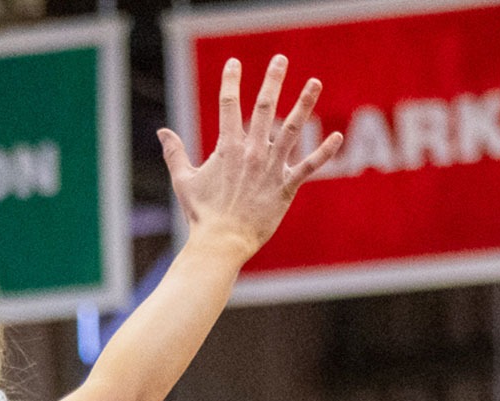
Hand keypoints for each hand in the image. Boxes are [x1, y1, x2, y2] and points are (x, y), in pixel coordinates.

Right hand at [158, 55, 344, 262]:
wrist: (221, 241)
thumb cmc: (201, 213)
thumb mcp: (184, 180)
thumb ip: (174, 153)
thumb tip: (162, 131)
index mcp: (227, 148)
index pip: (228, 106)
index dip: (230, 81)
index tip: (234, 63)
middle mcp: (252, 151)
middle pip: (264, 108)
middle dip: (272, 81)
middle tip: (280, 59)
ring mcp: (271, 167)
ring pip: (293, 128)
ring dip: (305, 103)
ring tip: (315, 82)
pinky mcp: (286, 186)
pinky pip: (309, 165)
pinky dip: (325, 152)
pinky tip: (337, 136)